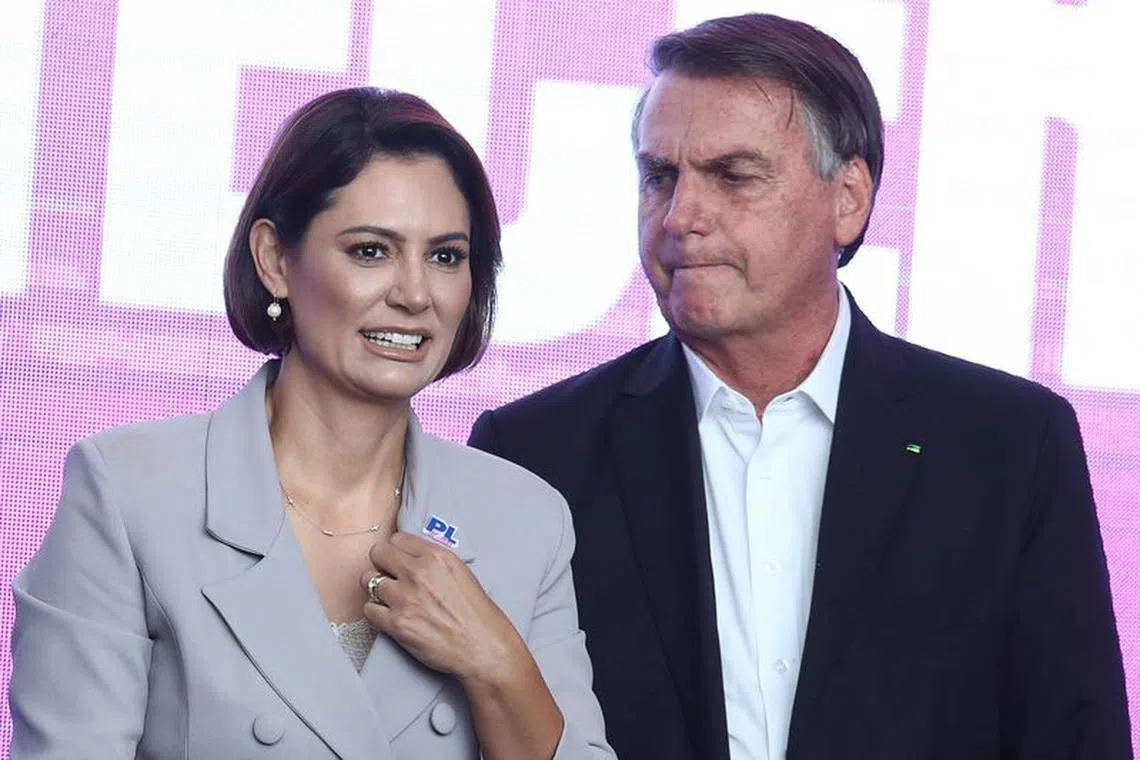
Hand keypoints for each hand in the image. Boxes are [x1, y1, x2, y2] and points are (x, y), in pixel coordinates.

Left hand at [361, 532, 526, 685]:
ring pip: (367, 580)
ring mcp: (405, 598)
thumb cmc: (477, 614)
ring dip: (377, 589)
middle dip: (381, 564)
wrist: (482, 647)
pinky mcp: (396, 624)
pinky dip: (376, 612)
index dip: (397, 550)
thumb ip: (433, 561)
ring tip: (390, 598)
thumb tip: (410, 557)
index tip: (399, 559)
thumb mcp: (460, 572)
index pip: (398, 539)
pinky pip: (369, 609)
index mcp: (436, 557)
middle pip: (377, 553)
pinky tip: (389, 615)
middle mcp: (418, 573)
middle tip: (389, 576)